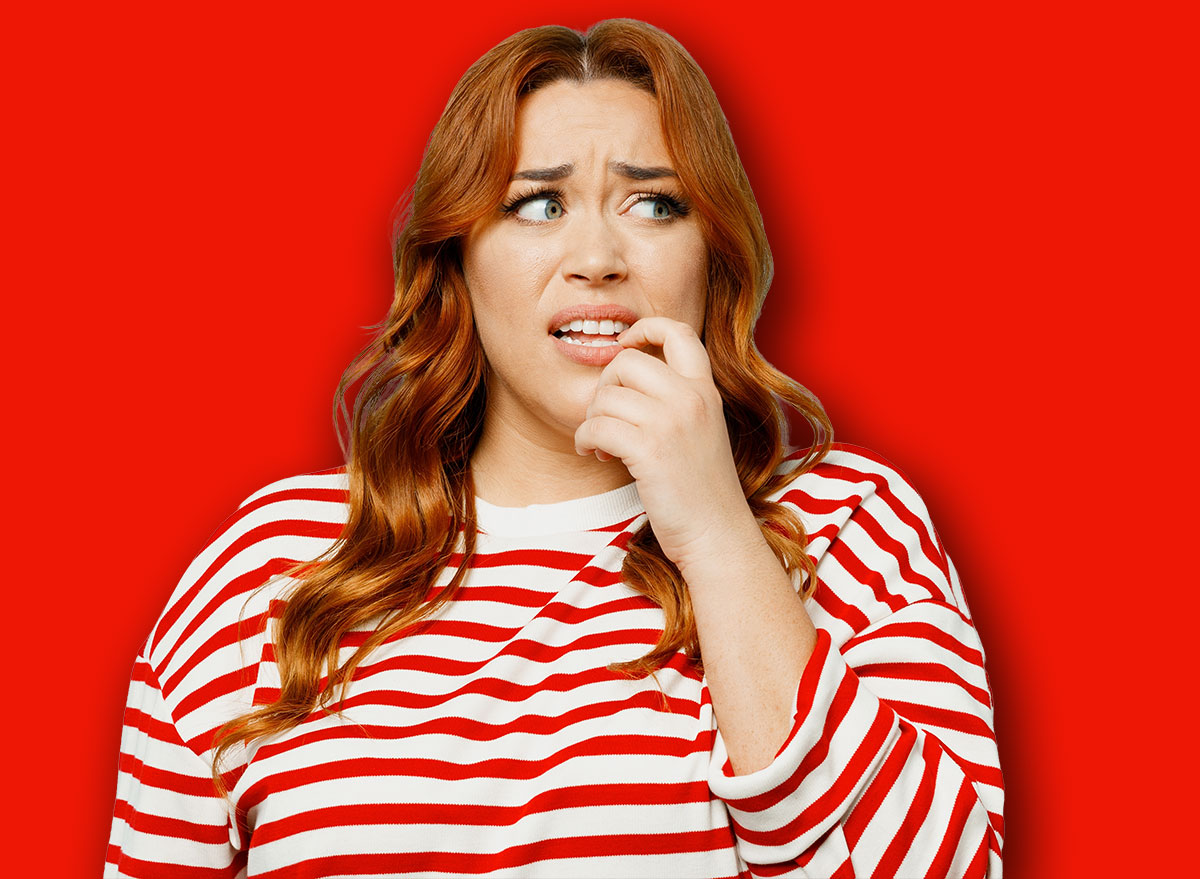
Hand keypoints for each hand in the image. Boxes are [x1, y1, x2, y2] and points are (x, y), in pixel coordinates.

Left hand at [574, 317, 755, 572]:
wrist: (718, 536)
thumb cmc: (702, 491)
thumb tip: (624, 380)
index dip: (644, 329)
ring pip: (605, 397)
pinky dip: (586, 440)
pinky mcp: (650, 451)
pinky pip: (597, 426)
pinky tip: (596, 455)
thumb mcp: (702, 432)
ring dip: (592, 420)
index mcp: (706, 390)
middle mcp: (692, 399)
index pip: (678, 332)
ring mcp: (672, 423)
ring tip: (601, 444)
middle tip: (607, 417)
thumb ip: (676, 401)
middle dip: (605, 388)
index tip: (625, 346)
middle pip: (626, 362)